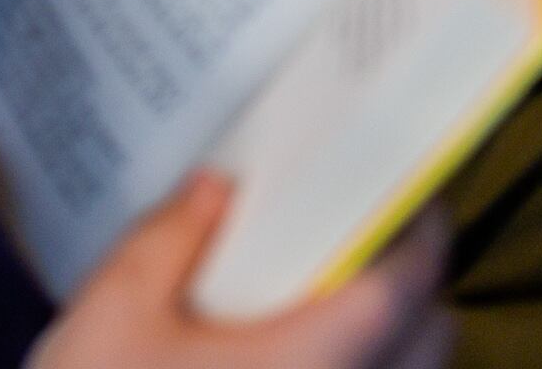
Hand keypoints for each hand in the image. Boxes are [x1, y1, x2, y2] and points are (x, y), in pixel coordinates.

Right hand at [31, 180, 454, 368]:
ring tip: (324, 307)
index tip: (405, 191)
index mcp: (306, 366)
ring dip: (393, 341)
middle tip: (359, 241)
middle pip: (428, 341)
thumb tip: (215, 190)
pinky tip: (294, 363)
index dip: (418, 231)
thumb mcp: (113, 312)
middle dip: (412, 285)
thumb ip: (169, 239)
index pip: (400, 290)